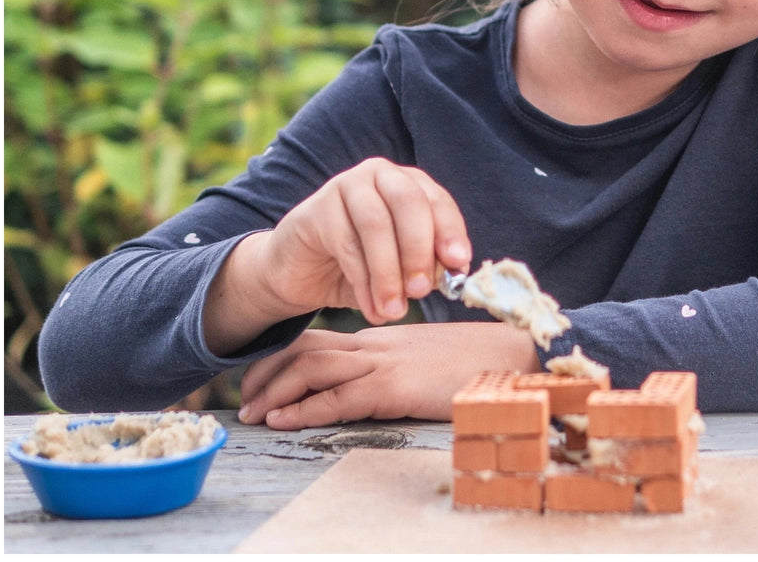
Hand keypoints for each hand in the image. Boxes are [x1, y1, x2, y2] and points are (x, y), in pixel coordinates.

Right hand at [204, 159, 471, 354]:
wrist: (301, 272)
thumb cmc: (360, 266)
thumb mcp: (400, 267)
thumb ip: (425, 265)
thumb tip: (452, 273)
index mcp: (408, 183)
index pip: (437, 200)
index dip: (450, 230)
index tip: (457, 263)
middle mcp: (380, 175)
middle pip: (409, 203)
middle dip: (419, 249)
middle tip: (422, 290)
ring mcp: (346, 186)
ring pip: (376, 225)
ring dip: (389, 273)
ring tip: (394, 310)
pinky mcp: (316, 209)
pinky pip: (346, 244)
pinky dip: (363, 281)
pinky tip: (370, 308)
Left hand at [237, 322, 541, 429]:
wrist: (512, 354)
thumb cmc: (476, 361)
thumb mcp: (428, 359)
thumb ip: (400, 364)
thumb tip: (379, 383)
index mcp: (383, 336)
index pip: (320, 338)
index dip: (284, 356)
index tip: (262, 377)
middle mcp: (376, 343)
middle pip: (306, 347)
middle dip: (268, 372)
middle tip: (245, 400)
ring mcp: (384, 362)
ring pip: (313, 368)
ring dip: (276, 391)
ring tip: (253, 415)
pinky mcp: (395, 386)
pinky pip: (339, 397)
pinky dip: (305, 409)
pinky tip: (284, 421)